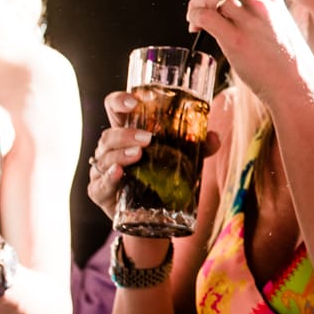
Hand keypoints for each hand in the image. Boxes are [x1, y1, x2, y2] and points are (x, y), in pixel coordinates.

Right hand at [86, 91, 220, 222]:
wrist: (150, 213)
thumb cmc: (160, 176)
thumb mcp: (182, 158)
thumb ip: (198, 147)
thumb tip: (214, 137)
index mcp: (127, 133)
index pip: (115, 109)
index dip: (119, 101)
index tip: (133, 102)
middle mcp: (111, 149)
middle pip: (109, 134)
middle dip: (126, 134)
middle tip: (147, 139)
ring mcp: (102, 170)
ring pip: (105, 156)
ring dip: (120, 154)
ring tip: (138, 154)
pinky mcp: (100, 192)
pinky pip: (99, 184)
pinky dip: (108, 178)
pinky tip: (118, 173)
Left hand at [185, 0, 308, 98]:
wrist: (297, 86)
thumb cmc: (291, 67)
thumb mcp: (282, 32)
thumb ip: (263, 21)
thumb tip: (240, 24)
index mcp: (273, 0)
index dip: (220, 0)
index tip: (216, 13)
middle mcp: (261, 4)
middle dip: (205, 0)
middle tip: (198, 17)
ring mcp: (248, 19)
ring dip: (197, 6)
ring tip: (195, 23)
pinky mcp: (235, 37)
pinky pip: (204, 16)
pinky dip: (194, 17)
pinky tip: (195, 28)